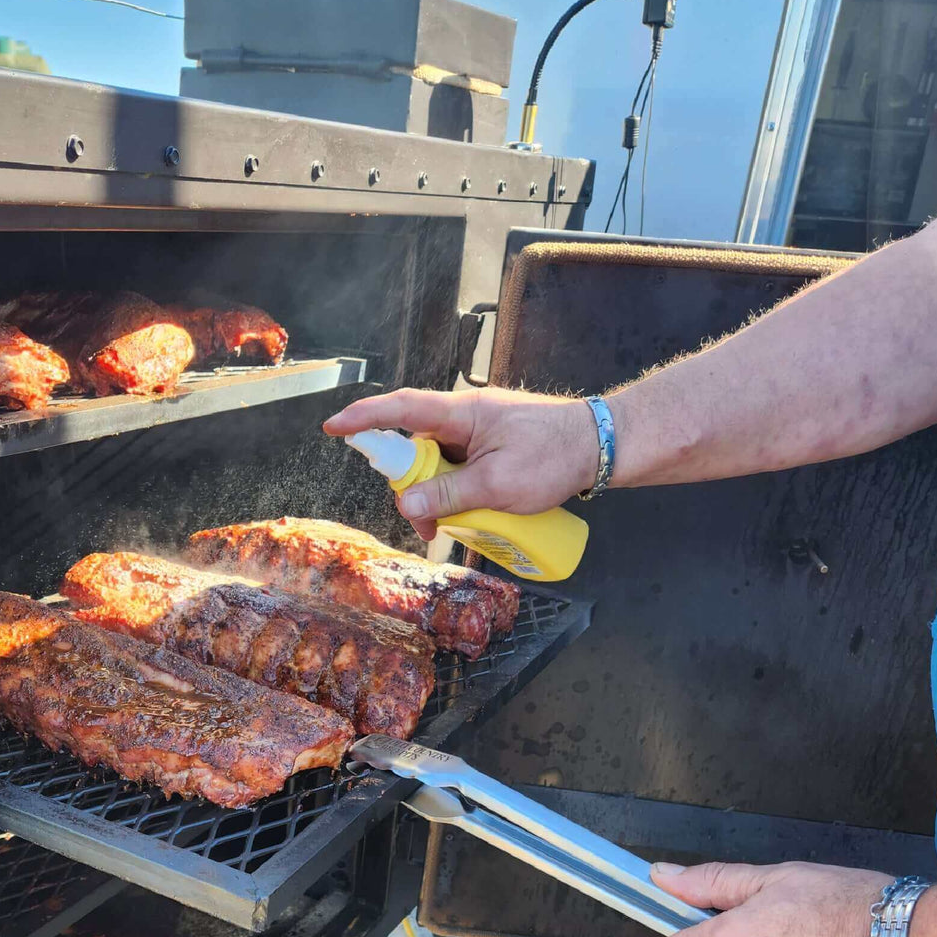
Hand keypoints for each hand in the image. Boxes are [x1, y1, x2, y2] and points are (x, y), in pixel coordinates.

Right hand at [323, 387, 597, 540]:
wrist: (602, 446)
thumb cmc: (553, 456)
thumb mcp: (497, 484)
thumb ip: (449, 494)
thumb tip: (405, 504)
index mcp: (461, 413)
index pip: (401, 409)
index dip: (365, 418)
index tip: (334, 428)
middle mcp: (464, 417)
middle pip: (415, 446)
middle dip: (411, 486)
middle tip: (425, 522)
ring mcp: (478, 432)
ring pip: (437, 463)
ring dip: (438, 495)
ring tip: (452, 527)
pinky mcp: (491, 447)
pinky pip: (458, 468)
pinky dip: (457, 492)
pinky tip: (471, 515)